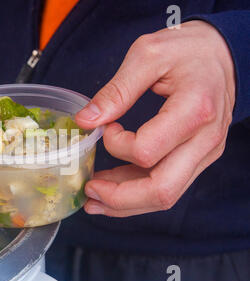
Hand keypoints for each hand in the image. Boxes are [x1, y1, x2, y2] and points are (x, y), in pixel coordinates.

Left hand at [75, 21, 235, 216]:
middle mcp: (205, 140)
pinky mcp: (199, 158)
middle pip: (161, 190)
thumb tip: (86, 121)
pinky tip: (114, 188)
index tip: (105, 128)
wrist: (222, 53)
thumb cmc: (186, 50)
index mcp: (194, 110)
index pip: (147, 150)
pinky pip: (168, 185)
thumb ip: (116, 91)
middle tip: (89, 192)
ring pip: (165, 196)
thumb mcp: (147, 55)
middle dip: (119, 199)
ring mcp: (205, 153)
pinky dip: (138, 192)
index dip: (117, 146)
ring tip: (94, 200)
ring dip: (126, 203)